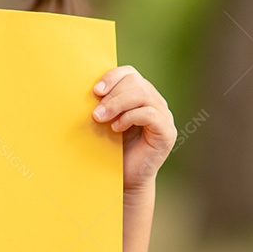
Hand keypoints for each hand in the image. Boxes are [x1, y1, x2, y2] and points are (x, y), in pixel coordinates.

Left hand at [91, 65, 175, 192]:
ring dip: (117, 105)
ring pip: (142, 95)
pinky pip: (150, 114)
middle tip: (95, 112)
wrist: (125, 179)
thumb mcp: (105, 120)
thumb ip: (103, 102)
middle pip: (136, 82)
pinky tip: (116, 128)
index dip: (112, 77)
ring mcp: (164, 116)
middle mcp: (155, 102)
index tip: (95, 91)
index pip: (130, 73)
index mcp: (141, 94)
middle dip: (112, 94)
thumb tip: (85, 86)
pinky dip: (130, 117)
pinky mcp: (167, 132)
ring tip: (100, 118)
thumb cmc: (112, 148)